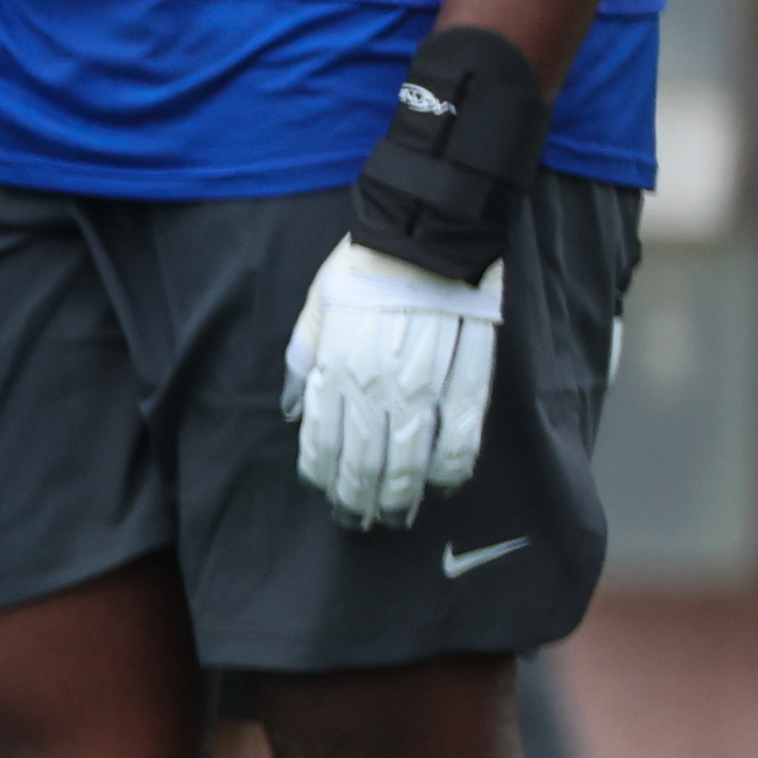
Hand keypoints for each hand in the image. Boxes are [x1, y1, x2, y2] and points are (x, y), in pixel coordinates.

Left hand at [284, 239, 501, 527]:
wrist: (424, 236)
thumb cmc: (362, 269)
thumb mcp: (315, 309)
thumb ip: (303, 360)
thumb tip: (290, 410)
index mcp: (335, 368)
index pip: (323, 440)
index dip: (323, 476)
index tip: (326, 495)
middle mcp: (375, 385)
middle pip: (365, 460)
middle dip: (358, 498)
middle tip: (359, 521)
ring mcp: (424, 385)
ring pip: (409, 459)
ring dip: (399, 495)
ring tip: (394, 517)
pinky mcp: (467, 379)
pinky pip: (461, 438)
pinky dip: (451, 469)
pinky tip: (443, 487)